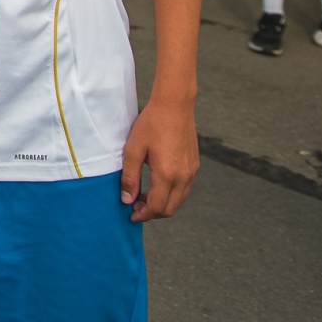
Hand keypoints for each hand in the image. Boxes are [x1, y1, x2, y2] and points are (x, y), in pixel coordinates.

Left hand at [120, 95, 197, 221]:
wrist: (174, 106)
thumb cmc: (152, 124)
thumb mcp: (133, 149)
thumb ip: (130, 177)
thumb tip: (127, 199)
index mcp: (167, 175)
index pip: (157, 207)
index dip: (143, 215)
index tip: (131, 214)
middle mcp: (184, 177)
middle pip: (170, 209)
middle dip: (152, 213)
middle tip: (135, 206)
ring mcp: (192, 172)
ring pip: (179, 201)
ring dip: (162, 204)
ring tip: (143, 196)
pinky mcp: (194, 166)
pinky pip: (184, 189)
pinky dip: (171, 194)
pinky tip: (157, 185)